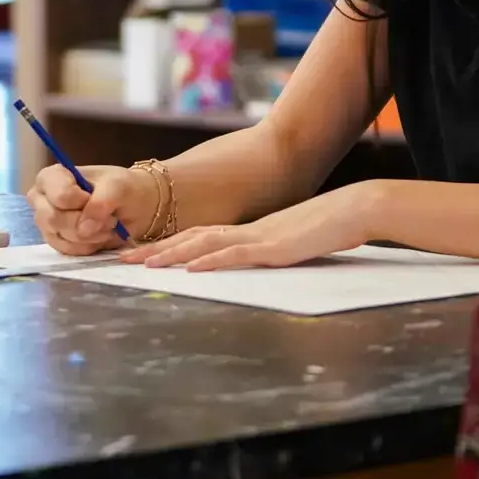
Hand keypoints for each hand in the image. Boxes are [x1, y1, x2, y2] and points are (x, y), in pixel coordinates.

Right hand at [28, 163, 156, 254]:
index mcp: (51, 177)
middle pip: (55, 219)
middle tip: (108, 216)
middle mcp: (41, 200)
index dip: (81, 201)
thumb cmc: (120, 188)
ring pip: (63, 237)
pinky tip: (99, 235)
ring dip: (91, 235)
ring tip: (107, 224)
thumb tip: (84, 229)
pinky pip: (69, 251)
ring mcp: (46, 224)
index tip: (94, 196)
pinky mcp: (55, 243)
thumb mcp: (117, 186)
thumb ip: (101, 202)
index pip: (60, 195)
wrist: (131, 205)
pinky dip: (89, 246)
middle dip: (86, 222)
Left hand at [124, 182, 381, 271]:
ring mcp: (259, 237)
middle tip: (123, 259)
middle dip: (156, 250)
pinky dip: (210, 261)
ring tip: (143, 264)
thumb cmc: (330, 227)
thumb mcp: (294, 243)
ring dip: (172, 255)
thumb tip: (260, 259)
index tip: (143, 255)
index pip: (201, 238)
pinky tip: (190, 269)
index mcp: (250, 232)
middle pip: (192, 239)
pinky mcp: (275, 247)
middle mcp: (248, 231)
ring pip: (205, 244)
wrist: (355, 209)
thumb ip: (273, 250)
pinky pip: (236, 254)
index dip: (170, 246)